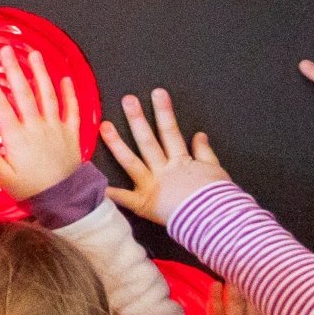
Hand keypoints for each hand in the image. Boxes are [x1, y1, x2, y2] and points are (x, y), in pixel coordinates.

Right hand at [0, 49, 88, 203]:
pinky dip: (69, 93)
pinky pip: (71, 109)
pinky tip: (65, 79)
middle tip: (6, 51)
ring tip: (34, 55)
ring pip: (48, 94)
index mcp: (17, 137)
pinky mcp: (71, 133)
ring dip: (40, 73)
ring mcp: (56, 128)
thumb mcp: (1, 176)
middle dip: (13, 69)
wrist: (65, 200)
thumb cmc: (31, 189)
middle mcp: (37, 127)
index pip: (1, 105)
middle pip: (23, 92)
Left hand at [98, 90, 230, 223]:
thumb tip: (199, 134)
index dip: (164, 112)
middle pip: (149, 141)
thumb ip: (205, 152)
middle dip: (138, 119)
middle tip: (127, 100)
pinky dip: (109, 192)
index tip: (157, 93)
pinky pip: (124, 198)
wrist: (219, 221)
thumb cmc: (220, 198)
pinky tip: (93, 183)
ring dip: (117, 143)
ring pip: (132, 161)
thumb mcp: (216, 171)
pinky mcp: (145, 204)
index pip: (171, 131)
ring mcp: (152, 186)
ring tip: (104, 126)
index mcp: (181, 162)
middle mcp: (164, 170)